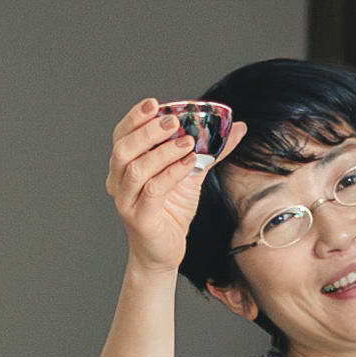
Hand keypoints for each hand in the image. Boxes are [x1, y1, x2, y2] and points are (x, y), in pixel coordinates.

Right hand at [107, 98, 208, 277]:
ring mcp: (126, 202)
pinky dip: (171, 174)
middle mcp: (118, 183)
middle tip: (173, 122)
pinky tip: (189, 163)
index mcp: (124, 167)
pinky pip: (152, 191)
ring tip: (187, 142)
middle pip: (123, 149)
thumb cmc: (171, 212)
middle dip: (148, 132)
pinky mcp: (139, 219)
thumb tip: (236, 127)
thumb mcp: (190, 174)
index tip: (155, 104)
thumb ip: (208, 150)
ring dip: (162, 152)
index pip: (121, 135)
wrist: (164, 253)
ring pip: (135, 169)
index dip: (135, 118)